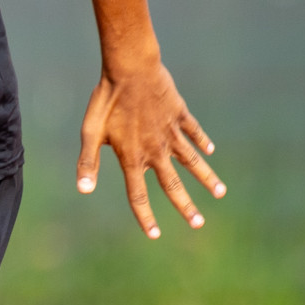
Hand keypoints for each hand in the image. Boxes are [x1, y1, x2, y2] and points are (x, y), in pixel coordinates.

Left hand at [76, 61, 226, 237]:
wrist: (130, 69)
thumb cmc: (105, 100)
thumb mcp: (90, 132)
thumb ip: (87, 162)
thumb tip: (83, 191)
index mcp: (132, 157)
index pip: (138, 195)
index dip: (145, 217)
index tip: (154, 235)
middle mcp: (155, 150)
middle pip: (172, 185)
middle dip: (186, 207)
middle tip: (198, 224)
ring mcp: (171, 133)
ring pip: (192, 162)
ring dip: (206, 178)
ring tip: (220, 193)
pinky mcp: (179, 115)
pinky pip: (194, 132)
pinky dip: (202, 141)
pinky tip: (209, 150)